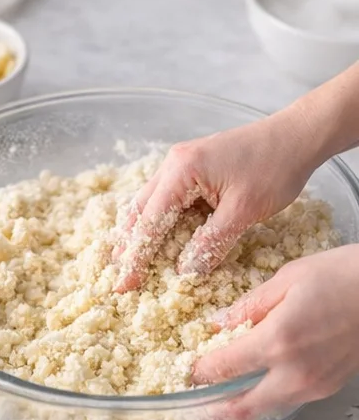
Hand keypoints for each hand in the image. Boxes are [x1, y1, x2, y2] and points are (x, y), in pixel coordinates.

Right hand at [112, 110, 316, 291]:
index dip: (137, 257)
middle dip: (130, 245)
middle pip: (140, 210)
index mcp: (182, 171)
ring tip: (132, 262)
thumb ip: (210, 243)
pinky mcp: (195, 166)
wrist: (298, 135)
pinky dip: (159, 221)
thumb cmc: (275, 167)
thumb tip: (184, 273)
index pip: (149, 222)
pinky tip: (159, 238)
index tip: (125, 285)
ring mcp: (182, 162)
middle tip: (121, 277)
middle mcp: (174, 163)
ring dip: (142, 233)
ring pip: (150, 204)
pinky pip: (168, 198)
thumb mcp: (243, 212)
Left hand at [192, 244, 358, 419]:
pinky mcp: (326, 388)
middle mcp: (292, 371)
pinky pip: (286, 402)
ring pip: (263, 411)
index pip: (221, 369)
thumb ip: (249, 306)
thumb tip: (218, 323)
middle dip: (211, 414)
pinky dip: (266, 400)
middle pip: (239, 408)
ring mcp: (312, 385)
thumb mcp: (289, 278)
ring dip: (239, 410)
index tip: (189, 371)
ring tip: (220, 406)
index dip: (199, 372)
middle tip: (193, 413)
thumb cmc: (346, 275)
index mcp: (277, 340)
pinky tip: (258, 390)